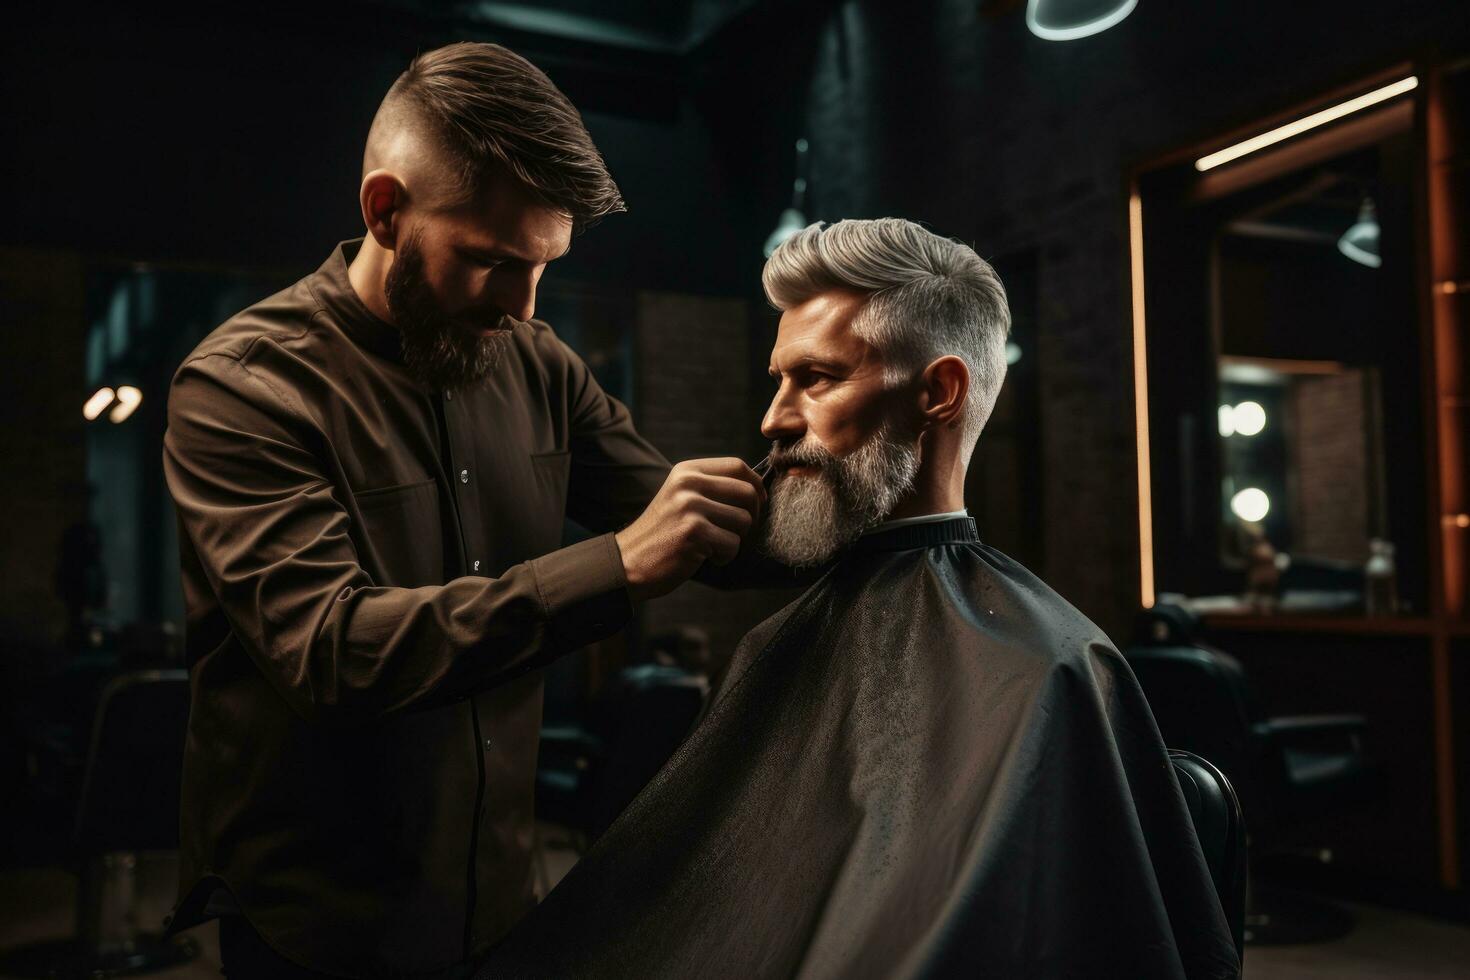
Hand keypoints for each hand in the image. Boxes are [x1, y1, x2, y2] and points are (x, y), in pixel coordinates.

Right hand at [615, 458, 766, 600]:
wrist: (628, 562)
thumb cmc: (663, 534)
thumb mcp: (681, 498)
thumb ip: (712, 488)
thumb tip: (758, 489)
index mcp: (686, 471)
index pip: (737, 465)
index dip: (755, 485)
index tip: (756, 504)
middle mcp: (688, 484)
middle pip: (747, 492)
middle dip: (751, 516)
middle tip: (736, 532)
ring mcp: (690, 507)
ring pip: (744, 520)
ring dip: (735, 540)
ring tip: (712, 546)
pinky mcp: (693, 532)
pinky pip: (732, 545)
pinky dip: (724, 557)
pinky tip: (704, 557)